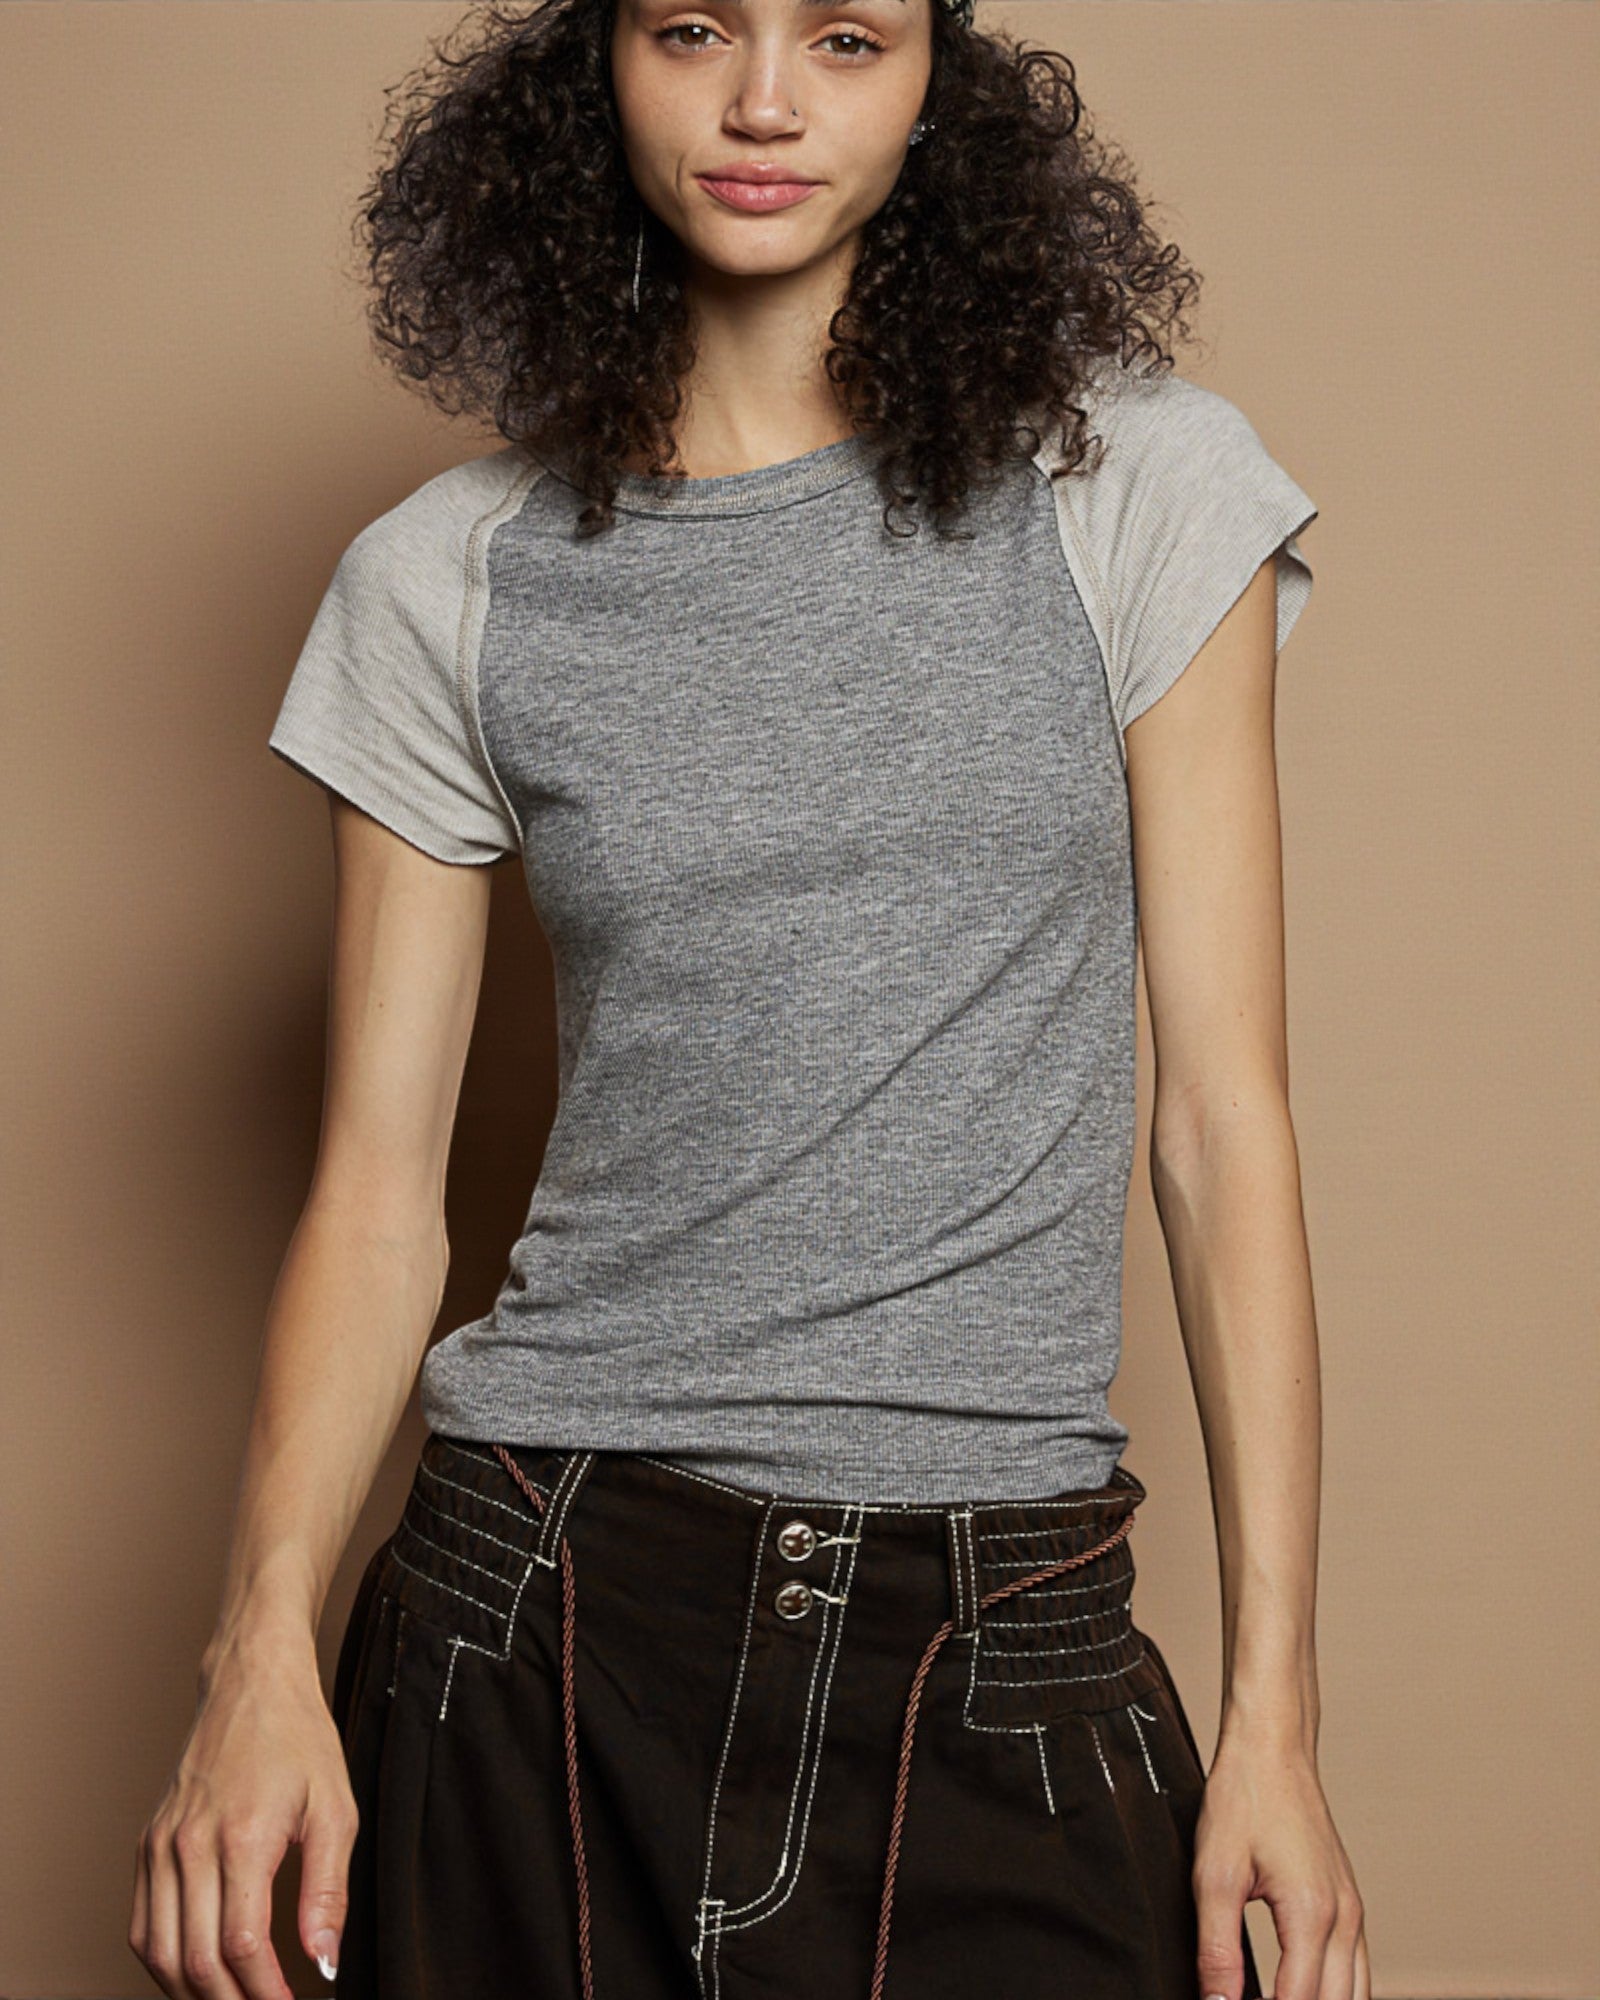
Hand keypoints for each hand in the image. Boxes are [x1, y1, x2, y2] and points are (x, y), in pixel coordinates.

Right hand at [129, 1621, 357, 1997]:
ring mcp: (161, 1846)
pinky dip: (162, 1962)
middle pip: (196, 1960)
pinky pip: (142, 1925)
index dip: (266, 1991)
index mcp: (242, 1837)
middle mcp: (189, 1845)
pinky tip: (195, 1972)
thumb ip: (330, 1890)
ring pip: (159, 1952)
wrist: (251, 1684)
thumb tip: (325, 1961)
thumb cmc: (299, 1739)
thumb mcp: (336, 1808)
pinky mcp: (147, 1844)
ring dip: (192, 1992)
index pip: (242, 1945)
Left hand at [1192, 1732, 1369, 1999]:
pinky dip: (1337, 1995)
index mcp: (1312, 1915)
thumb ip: (1217, 1949)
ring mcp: (1353, 1911)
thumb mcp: (1215, 1874)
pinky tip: (1305, 1997)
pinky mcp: (1349, 1904)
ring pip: (1356, 1995)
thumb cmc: (1243, 1799)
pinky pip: (1357, 1971)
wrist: (1273, 1746)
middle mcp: (1344, 1920)